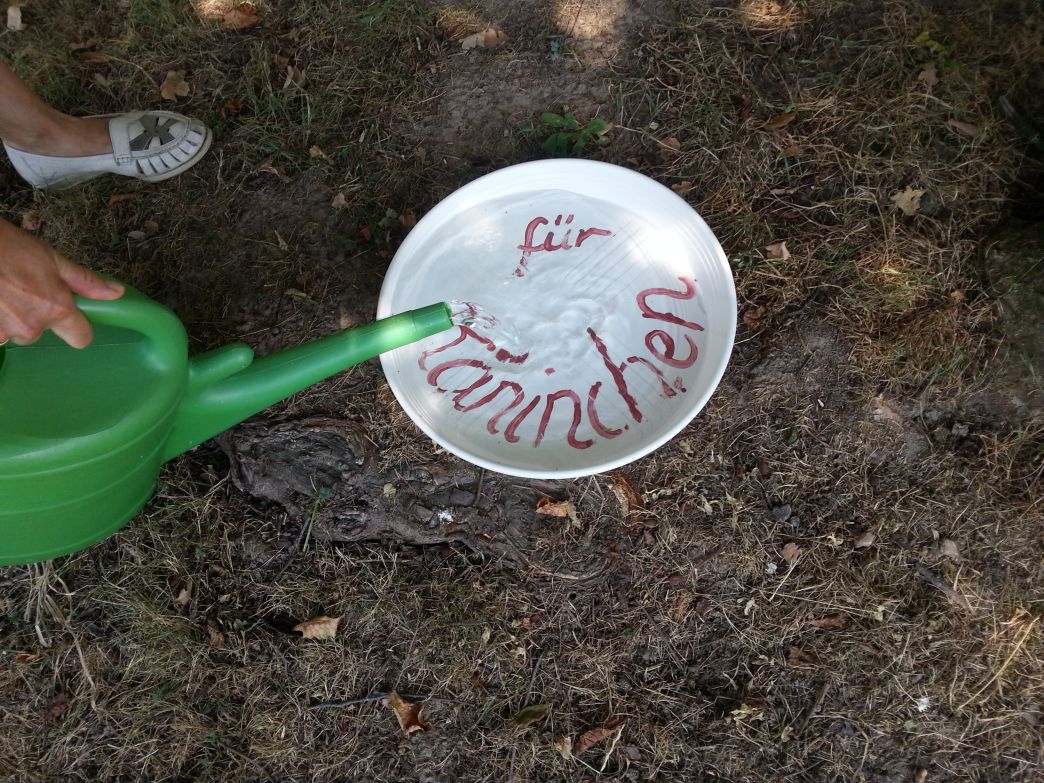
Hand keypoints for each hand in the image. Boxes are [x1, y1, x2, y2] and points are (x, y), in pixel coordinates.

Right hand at [0, 217, 122, 347]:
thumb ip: (84, 281)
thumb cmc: (10, 248)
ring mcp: (4, 332)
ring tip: (3, 292)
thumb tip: (116, 293)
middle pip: (42, 332)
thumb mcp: (52, 259)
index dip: (77, 328)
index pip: (81, 338)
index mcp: (56, 309)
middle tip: (23, 291)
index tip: (69, 316)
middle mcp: (31, 326)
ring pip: (15, 332)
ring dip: (11, 317)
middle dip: (35, 315)